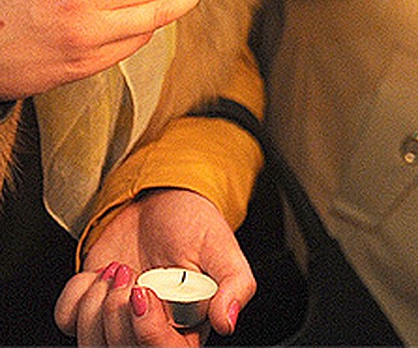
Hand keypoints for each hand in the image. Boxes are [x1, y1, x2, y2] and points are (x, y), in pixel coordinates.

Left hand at [56, 188, 253, 344]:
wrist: (158, 199)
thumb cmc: (192, 221)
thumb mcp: (221, 245)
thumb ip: (236, 283)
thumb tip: (229, 321)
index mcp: (188, 326)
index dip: (146, 331)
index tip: (142, 291)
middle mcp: (152, 330)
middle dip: (115, 314)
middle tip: (127, 272)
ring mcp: (118, 323)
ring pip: (90, 345)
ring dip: (94, 305)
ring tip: (116, 269)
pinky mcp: (91, 310)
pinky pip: (66, 321)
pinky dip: (76, 295)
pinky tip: (99, 273)